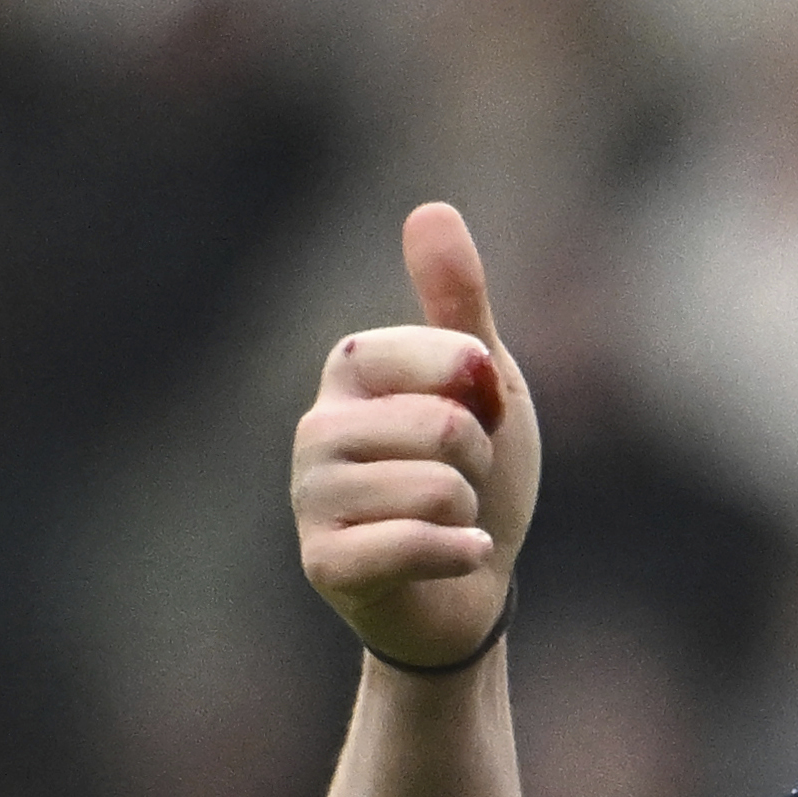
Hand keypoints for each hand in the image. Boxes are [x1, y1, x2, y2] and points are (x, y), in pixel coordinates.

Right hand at [292, 201, 544, 667]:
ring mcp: (312, 496)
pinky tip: (458, 556)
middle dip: (479, 462)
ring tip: (448, 519)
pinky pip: (411, 543)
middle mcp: (317, 426)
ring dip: (467, 509)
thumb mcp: (482, 383)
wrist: (469, 587)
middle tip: (462, 481)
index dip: (485, 392)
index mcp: (351, 370)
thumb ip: (458, 303)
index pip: (443, 354)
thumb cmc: (474, 477)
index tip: (480, 416)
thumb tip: (431, 209)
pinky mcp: (325, 562)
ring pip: (435, 486)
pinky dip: (459, 553)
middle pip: (444, 426)